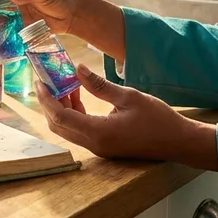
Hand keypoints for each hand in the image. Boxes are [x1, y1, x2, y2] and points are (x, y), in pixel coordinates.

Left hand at [35, 64, 217, 170]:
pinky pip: (79, 130)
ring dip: (61, 107)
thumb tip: (77, 69)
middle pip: (59, 124)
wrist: (179, 142)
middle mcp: (94, 144)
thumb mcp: (129, 96)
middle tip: (46, 80)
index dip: (47, 98)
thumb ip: (100, 85)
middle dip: (49, 102)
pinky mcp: (104, 145)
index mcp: (98, 133)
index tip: (39, 81)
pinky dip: (73, 113)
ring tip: (64, 83)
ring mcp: (99, 147)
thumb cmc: (158, 119)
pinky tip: (78, 95)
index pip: (60, 116)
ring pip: (67, 128)